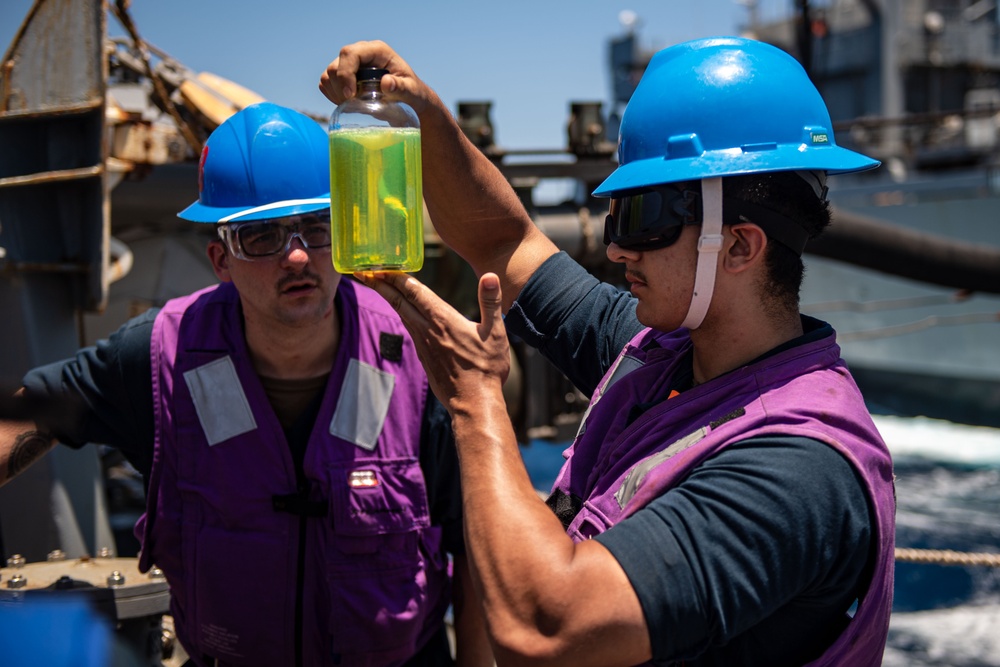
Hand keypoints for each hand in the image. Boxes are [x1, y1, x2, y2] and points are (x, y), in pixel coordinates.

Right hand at [319, 41, 430, 112]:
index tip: (350, 95)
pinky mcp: (344, 75)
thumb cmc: (412, 93)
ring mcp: (350, 64)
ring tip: (352, 104)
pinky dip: (331, 95)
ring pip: (328, 75)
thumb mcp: (411, 91)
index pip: (350, 53)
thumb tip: (386, 83)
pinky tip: (346, 103)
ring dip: (335, 93)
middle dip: (340, 88)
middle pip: (335, 65)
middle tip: (353, 104)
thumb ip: (401, 87)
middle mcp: (361, 53)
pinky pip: (326, 83)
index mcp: (376, 51)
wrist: (409, 99)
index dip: (345, 74)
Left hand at [355, 272, 509, 415]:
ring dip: (388, 298)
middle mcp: (428, 330)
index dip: (396, 277)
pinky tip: (402, 312)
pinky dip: (401, 315)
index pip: (415, 292)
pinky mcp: (424, 356)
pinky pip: (409, 329)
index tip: (380, 266)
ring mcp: (423, 344)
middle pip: (399, 301)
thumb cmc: (487, 368)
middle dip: (382, 284)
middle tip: (364, 271)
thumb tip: (489, 276)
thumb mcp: (496, 333)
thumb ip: (491, 302)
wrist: (473, 402)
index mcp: (444, 320)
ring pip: (402, 315)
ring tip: (378, 285)